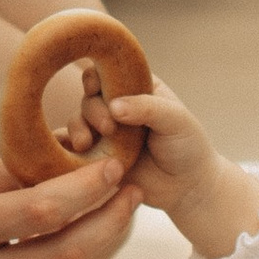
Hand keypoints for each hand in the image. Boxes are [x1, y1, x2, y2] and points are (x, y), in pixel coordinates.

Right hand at [0, 145, 137, 258]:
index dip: (87, 190)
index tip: (113, 170)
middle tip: (130, 196)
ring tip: (96, 218)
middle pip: (65, 256)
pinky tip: (50, 252)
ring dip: (85, 248)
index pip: (40, 211)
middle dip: (108, 223)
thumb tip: (66, 160)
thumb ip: (2, 172)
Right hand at [83, 75, 258, 258]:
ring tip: (86, 143)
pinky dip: (71, 146)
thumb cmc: (187, 146)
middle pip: (90, 96)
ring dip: (79, 127)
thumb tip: (113, 106)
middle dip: (93, 109)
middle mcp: (118, 105)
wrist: (187, 187)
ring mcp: (106, 131)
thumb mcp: (175, 120)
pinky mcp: (98, 155)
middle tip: (109, 127)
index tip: (97, 88)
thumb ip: (147, 108)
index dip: (98, 76)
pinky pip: (76, 147)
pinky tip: (74, 152)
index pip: (109, 71)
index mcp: (136, 86)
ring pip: (79, 119)